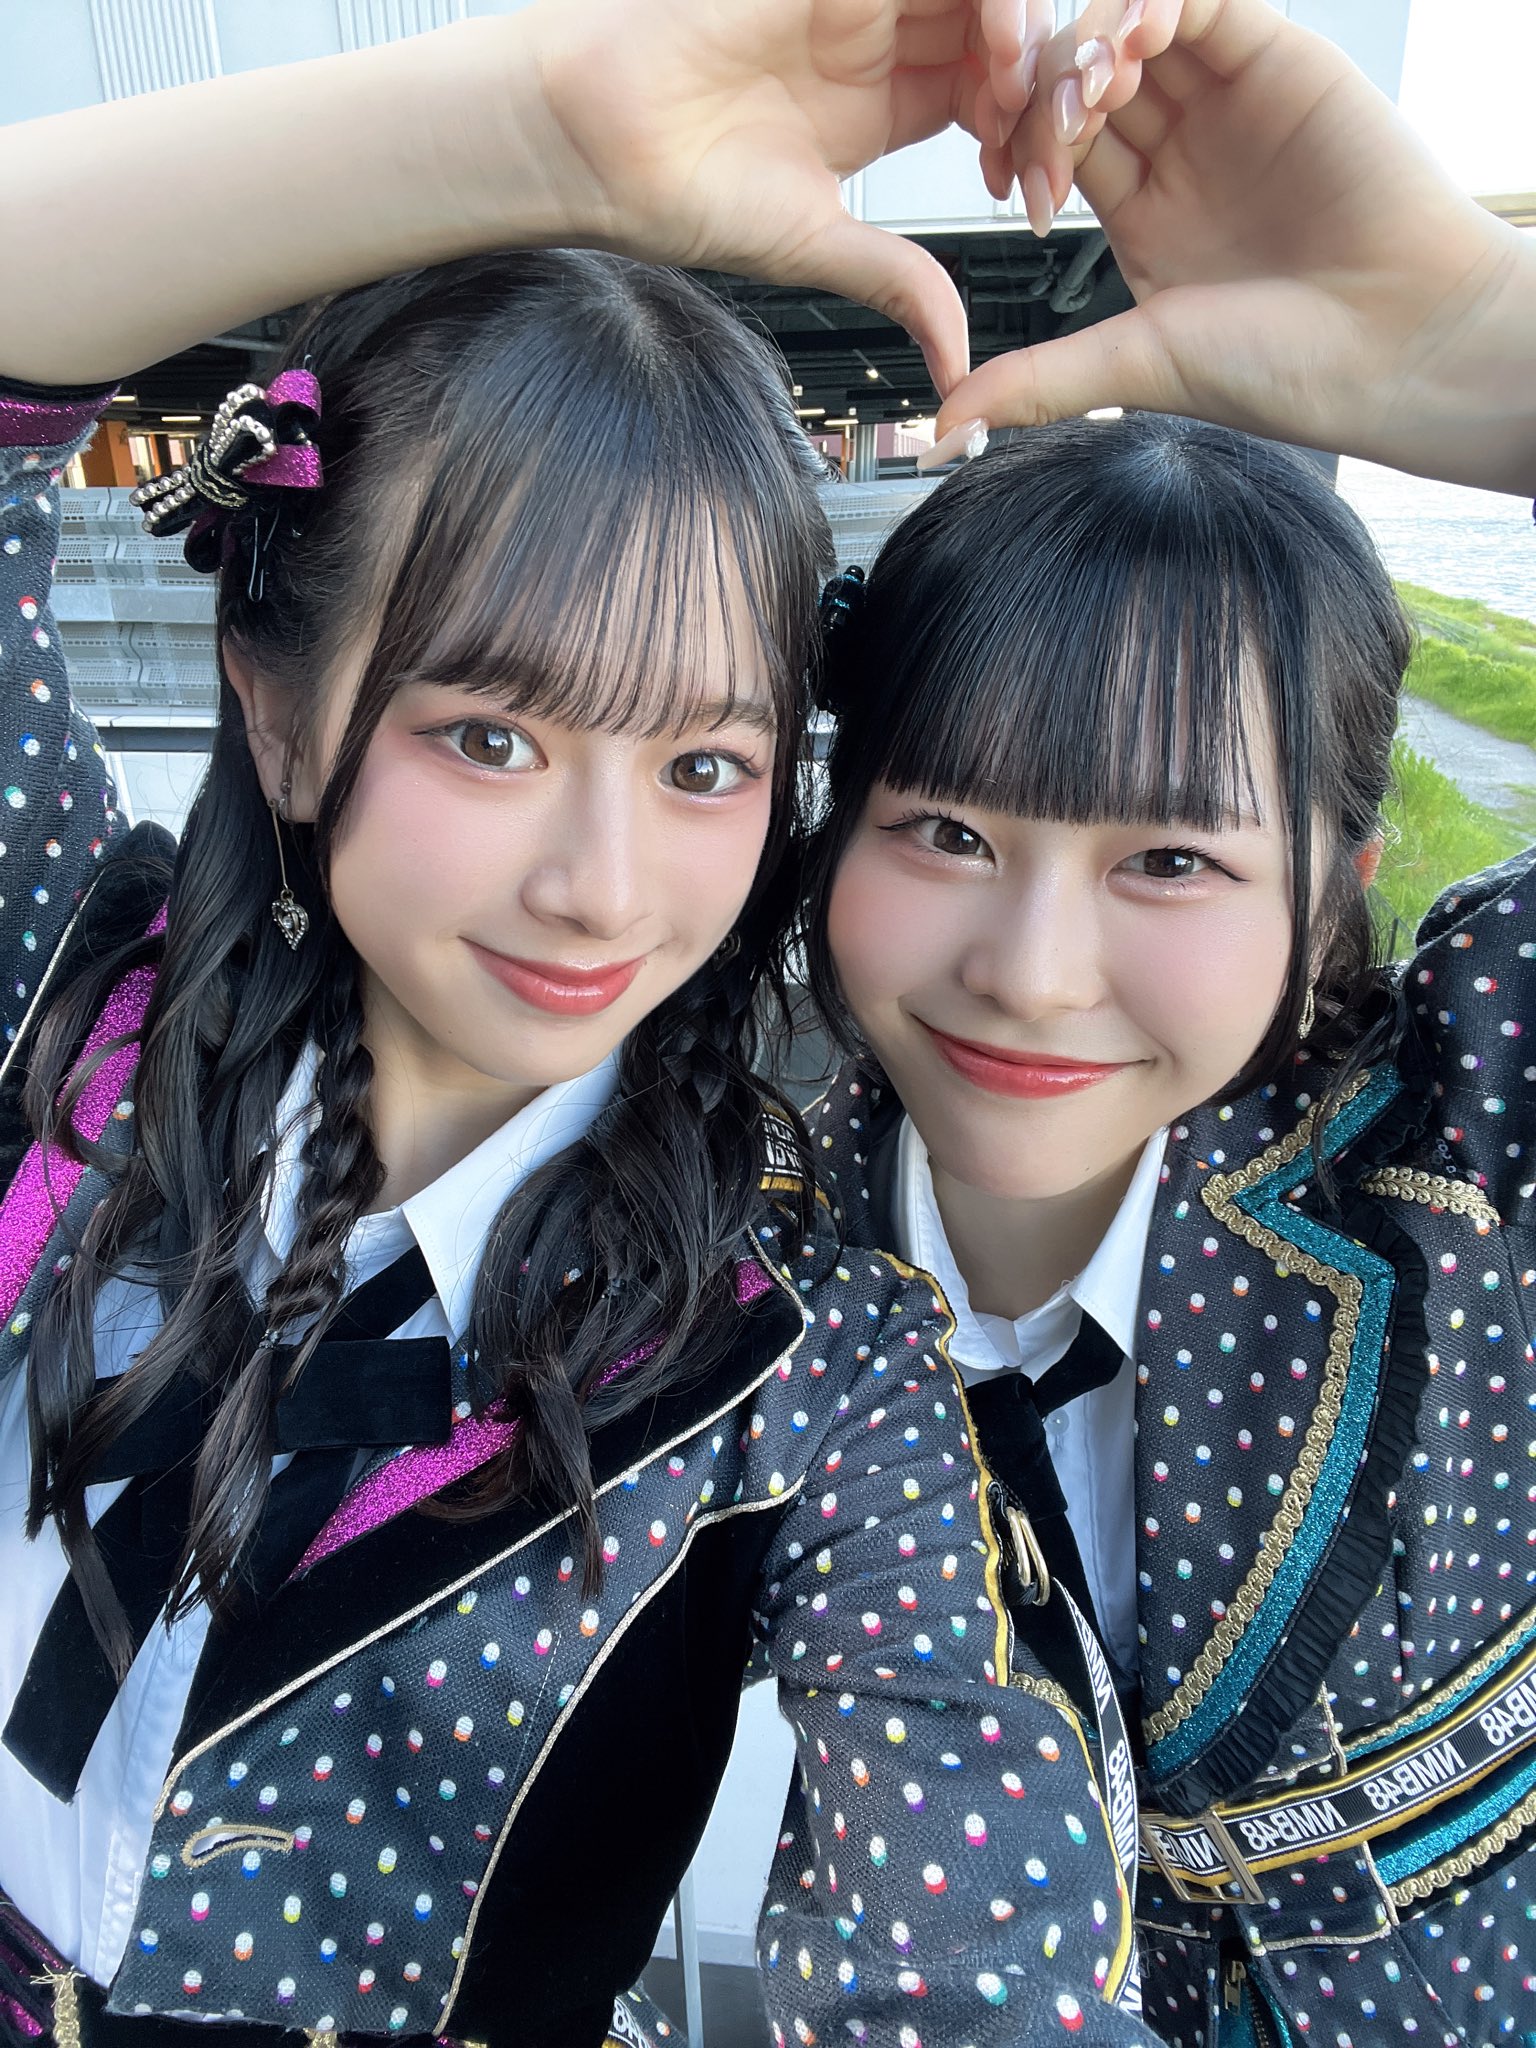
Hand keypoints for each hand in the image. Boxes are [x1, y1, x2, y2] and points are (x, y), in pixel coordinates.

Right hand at [527, 0, 1007, 395]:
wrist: (592, 136)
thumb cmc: (676, 189)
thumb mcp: (816, 246)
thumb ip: (898, 285)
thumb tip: (955, 366)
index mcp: (884, 100)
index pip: (996, 92)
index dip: (1034, 135)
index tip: (1037, 193)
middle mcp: (879, 33)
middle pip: (1005, 26)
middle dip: (1048, 78)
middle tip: (1049, 137)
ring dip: (1024, 25)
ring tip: (1018, 86)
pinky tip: (991, 40)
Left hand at [932, 0, 1535, 491]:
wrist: (1395, 346)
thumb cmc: (1285, 366)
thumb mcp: (1137, 367)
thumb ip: (1041, 379)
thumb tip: (948, 418)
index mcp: (1140, 212)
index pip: (1052, 145)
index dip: (1021, 152)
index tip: (1018, 194)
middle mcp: (1178, 148)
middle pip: (1078, 77)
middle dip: (1044, 96)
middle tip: (1048, 134)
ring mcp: (1225, 98)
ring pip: (1130, 27)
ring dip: (1090, 44)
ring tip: (1092, 88)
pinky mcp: (1276, 56)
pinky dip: (1156, 3)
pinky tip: (1137, 39)